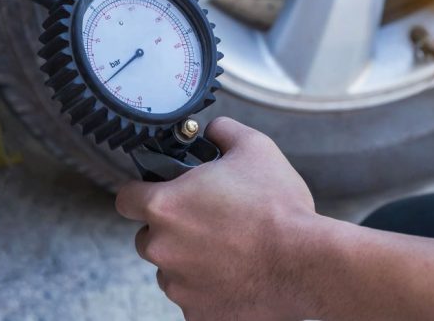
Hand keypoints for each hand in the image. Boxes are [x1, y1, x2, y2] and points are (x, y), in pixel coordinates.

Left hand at [115, 117, 317, 320]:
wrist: (307, 263)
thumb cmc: (279, 207)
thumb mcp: (254, 148)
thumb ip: (224, 132)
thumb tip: (214, 130)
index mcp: (165, 206)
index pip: (125, 198)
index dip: (141, 191)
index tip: (159, 192)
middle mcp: (162, 248)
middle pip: (148, 236)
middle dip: (171, 228)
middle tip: (208, 220)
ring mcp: (178, 285)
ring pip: (170, 269)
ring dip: (189, 259)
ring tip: (229, 248)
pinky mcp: (196, 313)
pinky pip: (193, 297)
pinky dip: (208, 287)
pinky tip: (237, 273)